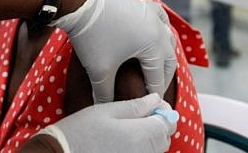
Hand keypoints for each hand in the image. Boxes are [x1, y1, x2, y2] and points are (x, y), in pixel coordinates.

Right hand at [35, 94, 176, 152]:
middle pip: (164, 139)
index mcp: (140, 135)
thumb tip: (156, 100)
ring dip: (148, 138)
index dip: (163, 112)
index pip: (168, 124)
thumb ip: (135, 106)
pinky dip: (139, 148)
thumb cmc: (79, 132)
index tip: (152, 105)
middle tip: (137, 115)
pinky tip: (121, 143)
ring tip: (126, 129)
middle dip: (156, 125)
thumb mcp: (105, 111)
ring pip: (154, 150)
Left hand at [51, 0, 176, 102]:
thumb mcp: (99, 71)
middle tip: (154, 91)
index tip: (150, 107)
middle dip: (163, 78)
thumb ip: (105, 95)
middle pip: (169, 61)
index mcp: (153, 47)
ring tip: (157, 69)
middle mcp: (159, 31)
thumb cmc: (92, 39)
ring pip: (169, 40)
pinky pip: (163, 20)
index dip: (153, 94)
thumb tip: (106, 110)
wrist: (81, 7)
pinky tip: (159, 37)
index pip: (157, 78)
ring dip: (166, 56)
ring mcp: (154, 16)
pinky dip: (164, 32)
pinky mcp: (145, 6)